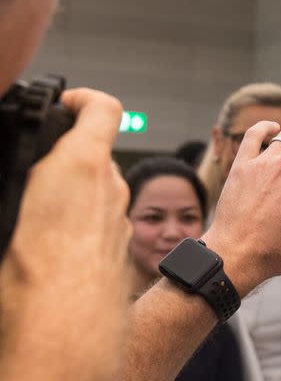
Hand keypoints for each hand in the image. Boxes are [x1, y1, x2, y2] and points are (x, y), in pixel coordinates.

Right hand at [0, 89, 130, 377]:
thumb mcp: (11, 207)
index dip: (84, 98)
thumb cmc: (34, 274)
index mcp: (83, 165)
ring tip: (38, 212)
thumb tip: (28, 173)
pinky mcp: (121, 243)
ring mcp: (120, 216)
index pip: (104, 108)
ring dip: (74, 188)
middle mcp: (111, 186)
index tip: (65, 104)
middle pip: (96, 153)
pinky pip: (103, 217)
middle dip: (67, 155)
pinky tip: (56, 239)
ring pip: (99, 187)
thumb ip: (31, 175)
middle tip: (35, 171)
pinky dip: (84, 217)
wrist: (68, 329)